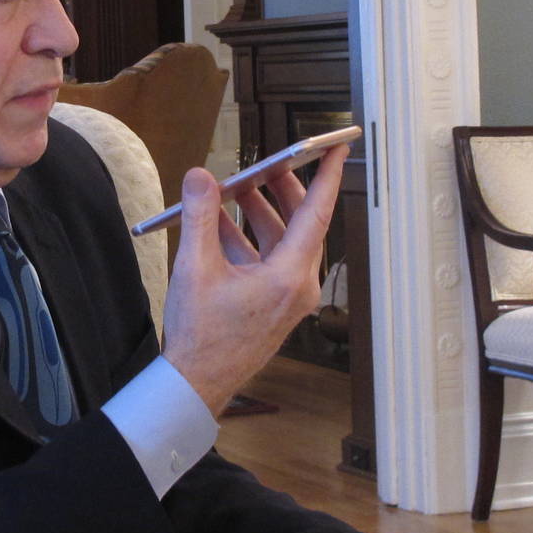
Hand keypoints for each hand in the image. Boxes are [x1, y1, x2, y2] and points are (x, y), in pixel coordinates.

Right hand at [159, 145, 346, 414]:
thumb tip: (200, 177)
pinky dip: (247, 241)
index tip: (337, 148)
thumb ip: (200, 216)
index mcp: (290, 276)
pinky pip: (266, 261)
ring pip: (280, 242)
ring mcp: (286, 298)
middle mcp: (297, 286)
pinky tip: (219, 226)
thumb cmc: (201, 336)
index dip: (326, 176)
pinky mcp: (272, 306)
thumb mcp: (195, 267)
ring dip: (257, 215)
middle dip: (282, 191)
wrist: (195, 384)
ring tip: (233, 190)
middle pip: (299, 224)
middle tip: (268, 164)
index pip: (316, 213)